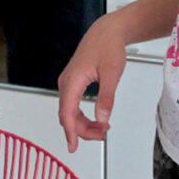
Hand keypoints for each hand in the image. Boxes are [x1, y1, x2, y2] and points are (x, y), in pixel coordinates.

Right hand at [54, 15, 126, 151]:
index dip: (70, 132)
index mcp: (72, 81)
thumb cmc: (108, 47)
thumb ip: (107, 97)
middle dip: (83, 130)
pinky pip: (73, 105)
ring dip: (84, 124)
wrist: (106, 32)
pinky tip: (96, 120)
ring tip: (102, 130)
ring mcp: (68, 83)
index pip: (67, 113)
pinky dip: (83, 115)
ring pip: (70, 112)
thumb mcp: (112, 74)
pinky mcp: (73, 83)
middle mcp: (66, 83)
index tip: (73, 146)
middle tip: (102, 136)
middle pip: (68, 115)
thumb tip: (103, 119)